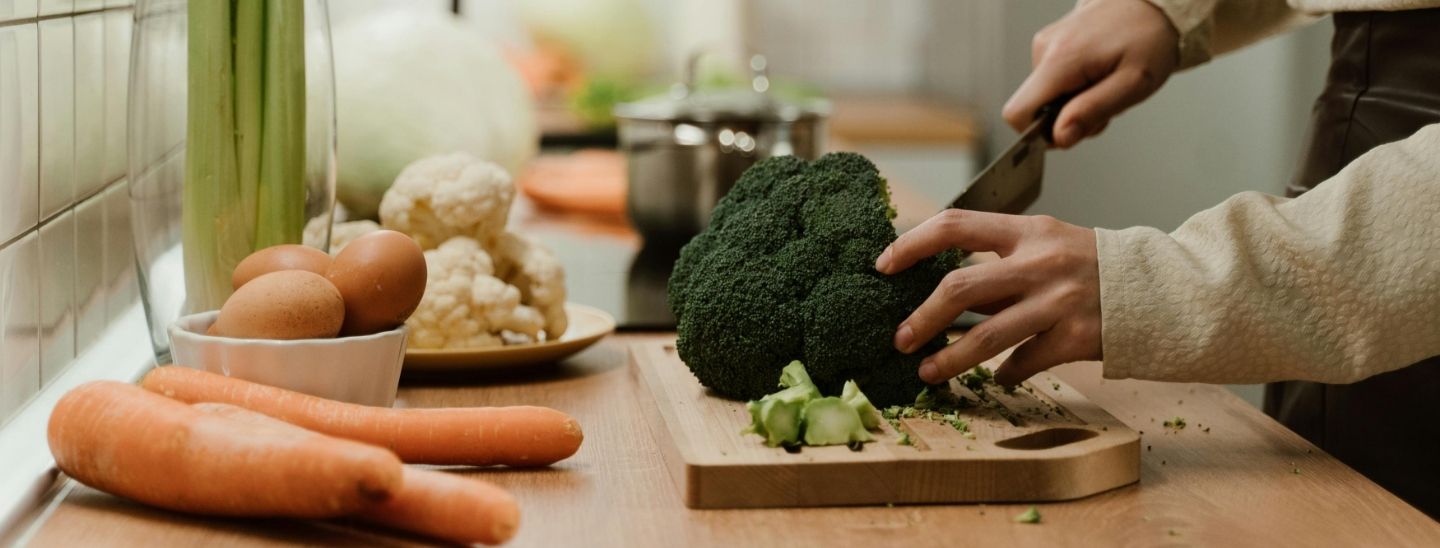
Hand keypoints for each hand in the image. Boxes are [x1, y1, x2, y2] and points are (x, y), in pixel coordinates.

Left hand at [875, 210, 1101, 385]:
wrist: (1161, 288)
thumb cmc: (1091, 266)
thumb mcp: (1047, 245)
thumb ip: (999, 262)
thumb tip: (938, 286)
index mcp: (1027, 231)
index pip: (955, 225)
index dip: (912, 243)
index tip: (883, 265)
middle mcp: (1040, 263)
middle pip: (960, 289)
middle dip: (921, 318)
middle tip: (899, 338)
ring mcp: (1059, 302)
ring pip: (986, 337)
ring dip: (949, 359)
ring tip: (926, 372)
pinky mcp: (1075, 338)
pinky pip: (1024, 364)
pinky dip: (1004, 375)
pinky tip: (996, 379)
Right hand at [1003, 0, 1179, 147]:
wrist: (1154, 4)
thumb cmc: (1149, 38)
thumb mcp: (1133, 84)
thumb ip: (1093, 111)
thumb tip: (1059, 136)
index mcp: (1060, 60)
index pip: (1018, 112)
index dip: (1038, 133)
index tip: (1071, 131)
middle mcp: (1045, 49)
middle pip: (1035, 108)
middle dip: (1067, 117)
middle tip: (1104, 104)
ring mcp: (1046, 44)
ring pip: (1046, 96)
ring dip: (1075, 102)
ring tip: (1106, 85)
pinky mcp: (1051, 43)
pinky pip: (1053, 81)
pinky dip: (1075, 87)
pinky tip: (1099, 75)